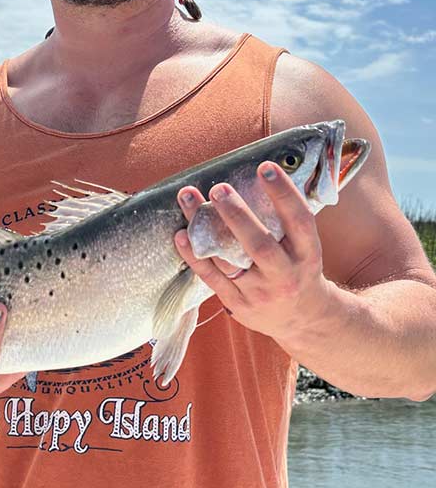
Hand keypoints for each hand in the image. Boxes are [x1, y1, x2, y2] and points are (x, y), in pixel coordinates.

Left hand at [173, 161, 335, 342]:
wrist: (302, 320)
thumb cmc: (297, 267)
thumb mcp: (304, 246)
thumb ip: (285, 219)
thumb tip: (260, 173)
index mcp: (307, 254)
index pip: (299, 220)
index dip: (284, 194)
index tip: (265, 167)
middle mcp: (285, 274)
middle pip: (259, 244)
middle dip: (237, 214)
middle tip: (218, 187)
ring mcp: (260, 292)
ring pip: (227, 259)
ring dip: (204, 227)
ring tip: (187, 198)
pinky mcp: (237, 304)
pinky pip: (211, 278)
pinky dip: (194, 256)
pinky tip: (180, 235)